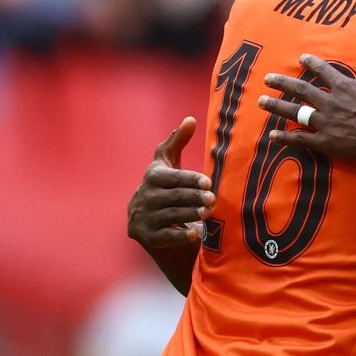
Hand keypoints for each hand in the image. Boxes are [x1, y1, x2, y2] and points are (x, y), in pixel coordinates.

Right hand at [127, 117, 214, 248]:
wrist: (152, 224)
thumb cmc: (166, 188)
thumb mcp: (169, 164)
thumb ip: (177, 142)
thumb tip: (191, 119)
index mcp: (152, 176)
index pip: (172, 177)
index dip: (190, 179)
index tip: (208, 182)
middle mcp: (143, 197)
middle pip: (174, 197)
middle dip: (195, 197)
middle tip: (213, 199)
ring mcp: (143, 218)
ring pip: (171, 215)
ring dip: (192, 214)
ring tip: (208, 212)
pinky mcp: (146, 237)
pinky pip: (166, 237)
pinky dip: (182, 235)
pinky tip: (197, 233)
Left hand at [259, 31, 355, 158]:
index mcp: (344, 86)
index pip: (322, 71)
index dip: (310, 63)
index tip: (300, 58)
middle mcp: (331, 102)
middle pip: (301, 89)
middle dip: (282, 83)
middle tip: (267, 78)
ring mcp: (327, 123)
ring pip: (296, 112)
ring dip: (277, 106)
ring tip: (261, 101)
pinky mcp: (328, 142)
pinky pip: (302, 139)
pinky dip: (287, 137)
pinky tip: (273, 135)